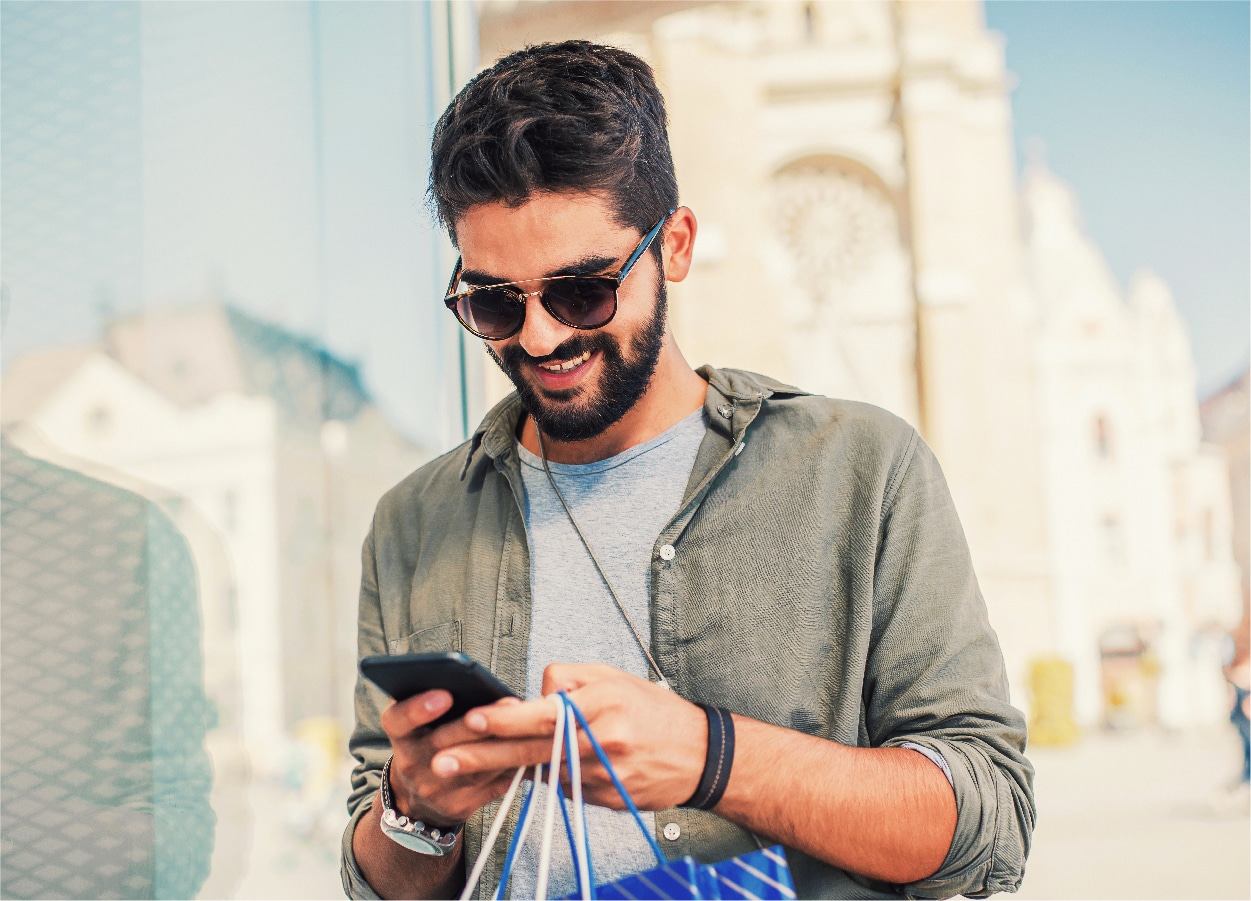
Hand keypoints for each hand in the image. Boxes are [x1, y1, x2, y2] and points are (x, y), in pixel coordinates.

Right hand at [380, 690, 547, 825]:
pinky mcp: (459, 806)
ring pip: (475, 769)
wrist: (419, 792)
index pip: (399, 720)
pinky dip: (515, 766)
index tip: (445, 695)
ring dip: (505, 746)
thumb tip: (470, 676)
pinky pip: (493, 786)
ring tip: (530, 724)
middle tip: (510, 704)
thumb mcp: (420, 718)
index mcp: (401, 734)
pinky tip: (534, 749)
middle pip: (444, 745)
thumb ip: (435, 696)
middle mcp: (411, 764)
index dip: (419, 708)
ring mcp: (434, 790)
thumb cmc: (428, 738)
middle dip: (478, 725)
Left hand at [430, 664, 707, 810]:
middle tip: (441, 760)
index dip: (505, 719)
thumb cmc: (655, 710)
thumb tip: (531, 694)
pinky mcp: (604, 800)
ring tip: (465, 763)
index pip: (543, 714)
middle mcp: (601, 744)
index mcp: (601, 707)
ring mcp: (602, 778)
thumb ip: (569, 681)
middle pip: (531, 752)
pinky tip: (549, 765)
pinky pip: (563, 787)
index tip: (472, 719)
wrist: (702, 755)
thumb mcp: (614, 678)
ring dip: (510, 767)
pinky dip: (551, 775)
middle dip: (481, 757)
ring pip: (543, 771)